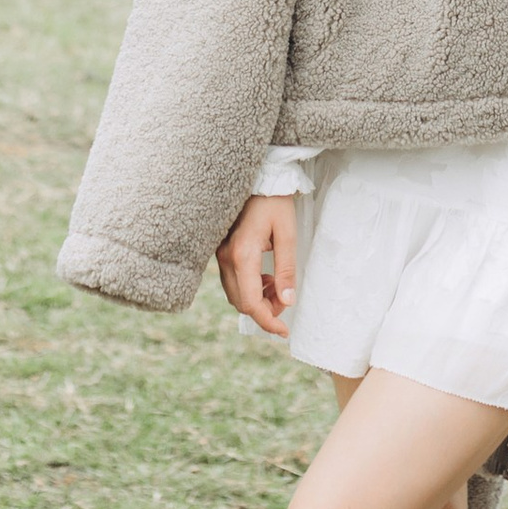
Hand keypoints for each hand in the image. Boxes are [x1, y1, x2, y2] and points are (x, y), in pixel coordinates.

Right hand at [218, 191, 297, 338]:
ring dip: (256, 300)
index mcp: (243, 255)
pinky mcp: (221, 251)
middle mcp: (226, 258)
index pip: (251, 303)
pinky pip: (232, 281)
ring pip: (235, 294)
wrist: (259, 178)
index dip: (267, 322)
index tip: (284, 331)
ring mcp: (220, 254)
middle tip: (285, 302)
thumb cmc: (275, 203)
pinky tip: (265, 276)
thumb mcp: (287, 234)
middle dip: (264, 311)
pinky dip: (249, 288)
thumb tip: (287, 301)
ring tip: (276, 285)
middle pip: (241, 302)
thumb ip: (286, 270)